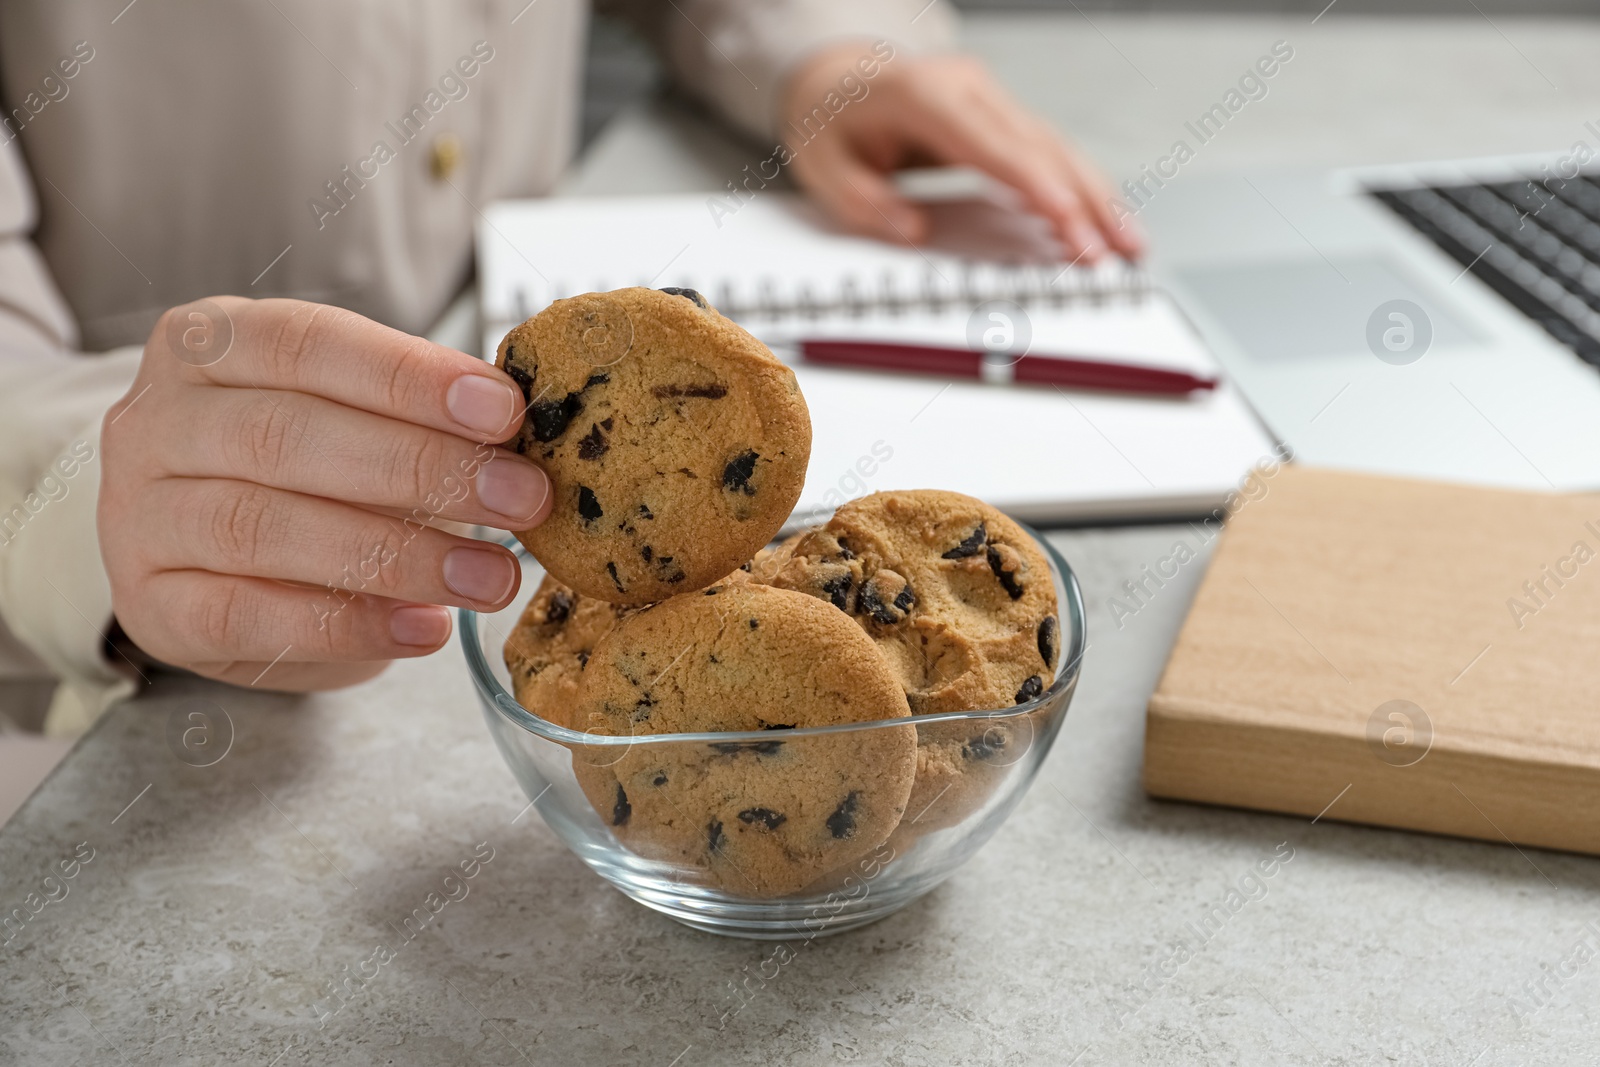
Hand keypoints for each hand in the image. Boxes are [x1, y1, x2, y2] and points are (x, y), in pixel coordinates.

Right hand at [99, 297, 550, 690]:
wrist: (216, 565)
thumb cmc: (302, 472)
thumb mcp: (352, 419)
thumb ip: (416, 416)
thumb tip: (519, 435)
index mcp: (208, 343)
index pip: (308, 343)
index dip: (410, 378)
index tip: (504, 412)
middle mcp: (155, 421)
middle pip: (289, 435)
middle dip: (423, 468)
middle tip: (521, 498)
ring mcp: (138, 516)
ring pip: (264, 527)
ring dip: (398, 555)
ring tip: (490, 578)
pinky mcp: (150, 608)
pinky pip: (246, 617)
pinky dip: (346, 625)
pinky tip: (423, 627)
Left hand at [781, 44, 1140, 262]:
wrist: (838, 81)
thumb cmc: (833, 124)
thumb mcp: (825, 169)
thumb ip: (866, 203)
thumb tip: (911, 232)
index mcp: (925, 94)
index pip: (993, 145)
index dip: (1036, 185)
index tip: (1068, 222)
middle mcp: (968, 88)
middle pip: (1039, 148)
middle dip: (1082, 203)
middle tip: (1113, 252)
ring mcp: (991, 99)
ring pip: (1057, 148)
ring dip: (1096, 197)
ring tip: (1130, 243)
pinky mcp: (1002, 117)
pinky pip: (1049, 153)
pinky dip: (1081, 188)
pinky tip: (1106, 220)